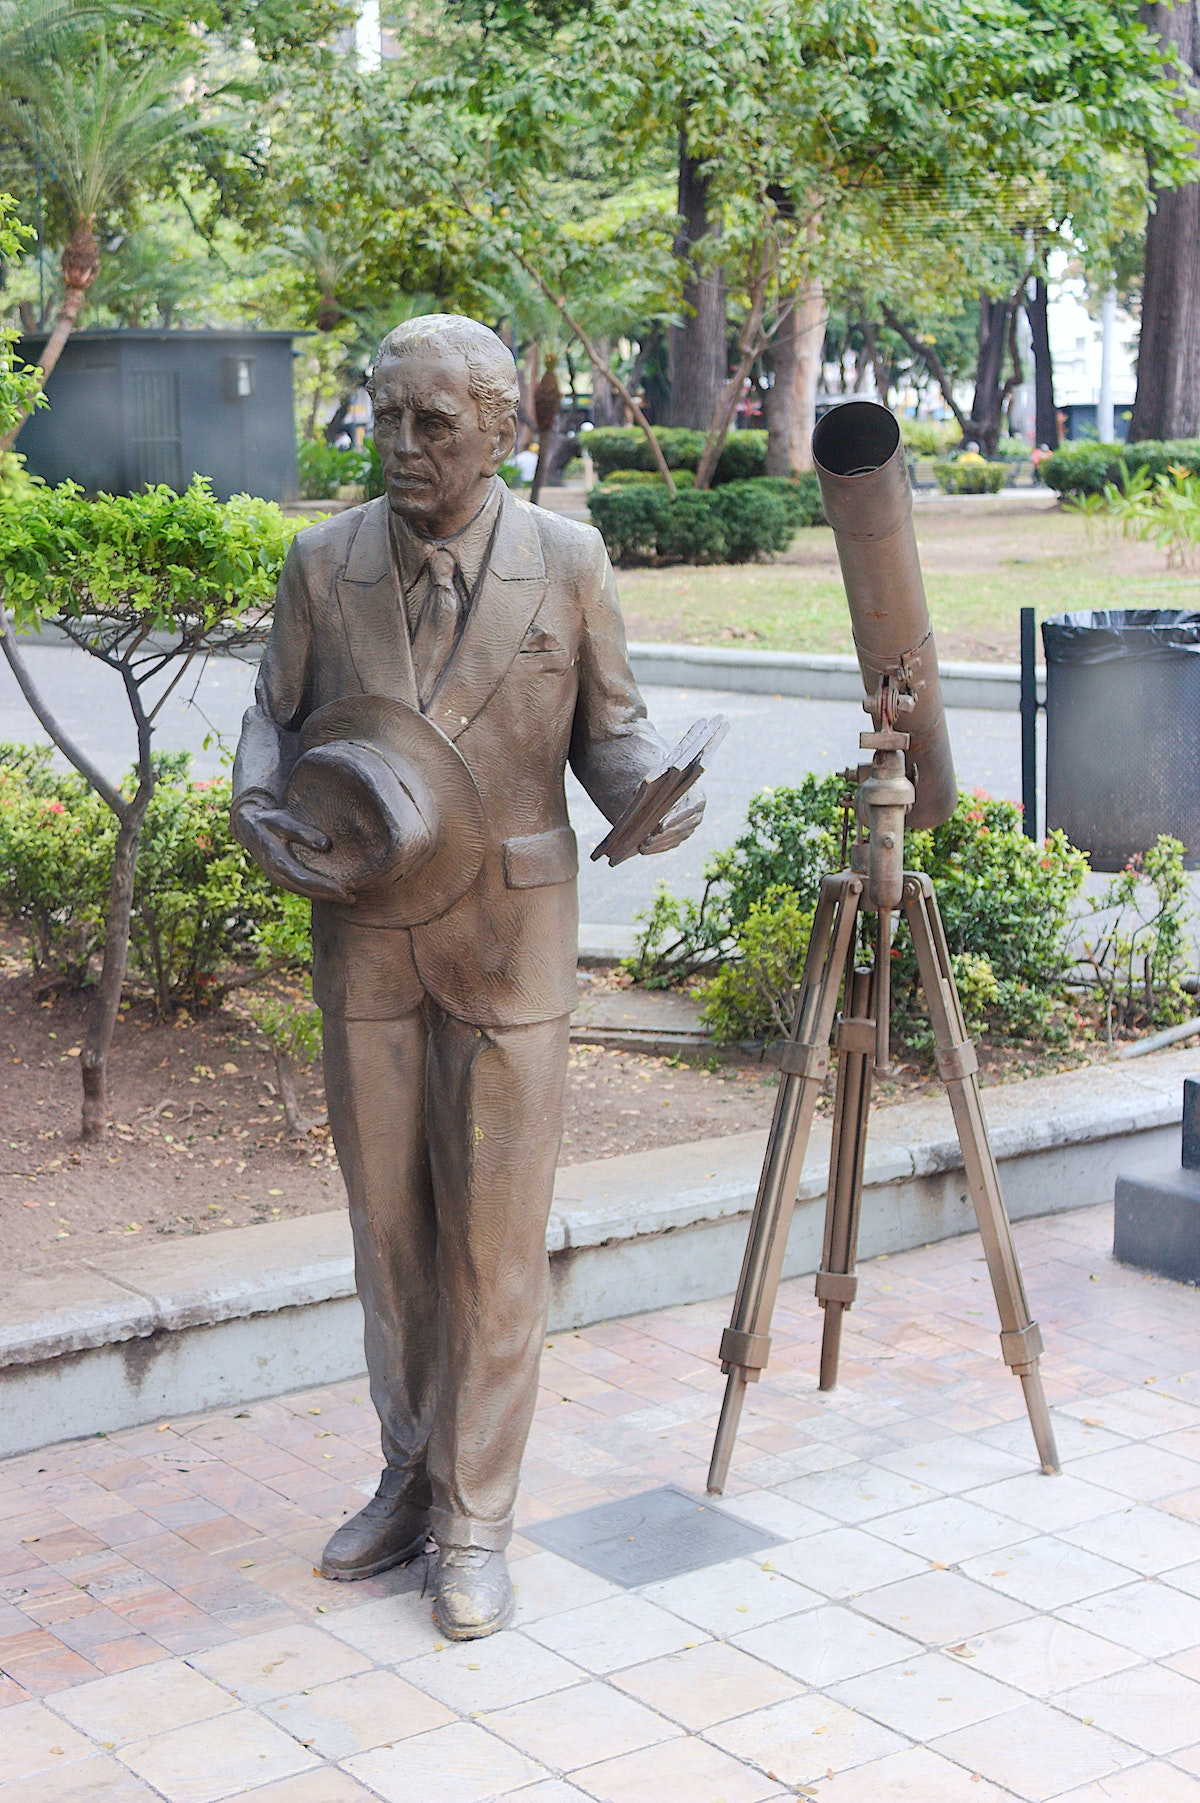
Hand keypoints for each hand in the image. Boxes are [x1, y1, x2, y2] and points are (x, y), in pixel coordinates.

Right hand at [232, 796, 355, 904]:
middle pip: (308, 890)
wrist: (248, 827)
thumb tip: (326, 844)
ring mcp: (280, 878)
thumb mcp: (284, 821)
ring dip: (326, 896)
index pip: (306, 880)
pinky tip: (334, 891)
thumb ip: (303, 832)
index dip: (325, 887)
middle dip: (330, 896)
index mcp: (279, 863)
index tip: (344, 891)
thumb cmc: (269, 821)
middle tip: (353, 898)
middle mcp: (279, 875)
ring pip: (306, 892)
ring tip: (349, 898)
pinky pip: (303, 887)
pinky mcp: (283, 877)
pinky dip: (318, 891)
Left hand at [639, 788, 704, 855]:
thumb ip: (653, 787)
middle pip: (679, 828)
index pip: (687, 810)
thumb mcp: (663, 782)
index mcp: (697, 799)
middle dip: (661, 836)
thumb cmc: (668, 784)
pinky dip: (657, 847)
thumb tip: (637, 792)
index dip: (674, 819)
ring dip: (657, 844)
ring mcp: (690, 828)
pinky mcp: (682, 836)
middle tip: (646, 840)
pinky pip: (670, 844)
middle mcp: (696, 816)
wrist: (674, 790)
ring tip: (641, 846)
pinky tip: (644, 849)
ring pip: (673, 839)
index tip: (660, 827)